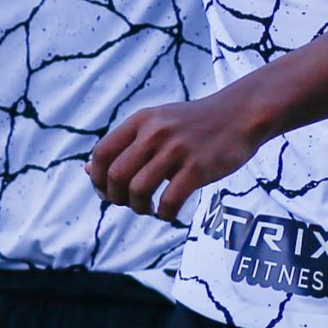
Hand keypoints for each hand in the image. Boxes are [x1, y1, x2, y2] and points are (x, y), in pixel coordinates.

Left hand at [89, 92, 267, 221]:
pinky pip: (170, 200)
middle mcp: (155, 133)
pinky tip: (168, 213)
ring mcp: (177, 149)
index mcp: (141, 121)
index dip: (97, 178)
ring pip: (139, 190)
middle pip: (116, 175)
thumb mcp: (155, 124)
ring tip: (149, 209)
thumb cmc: (194, 124)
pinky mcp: (199, 167)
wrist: (240, 114)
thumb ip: (124, 145)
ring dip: (139, 207)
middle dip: (116, 197)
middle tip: (129, 203)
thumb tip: (87, 169)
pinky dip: (164, 213)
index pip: (102, 153)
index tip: (107, 191)